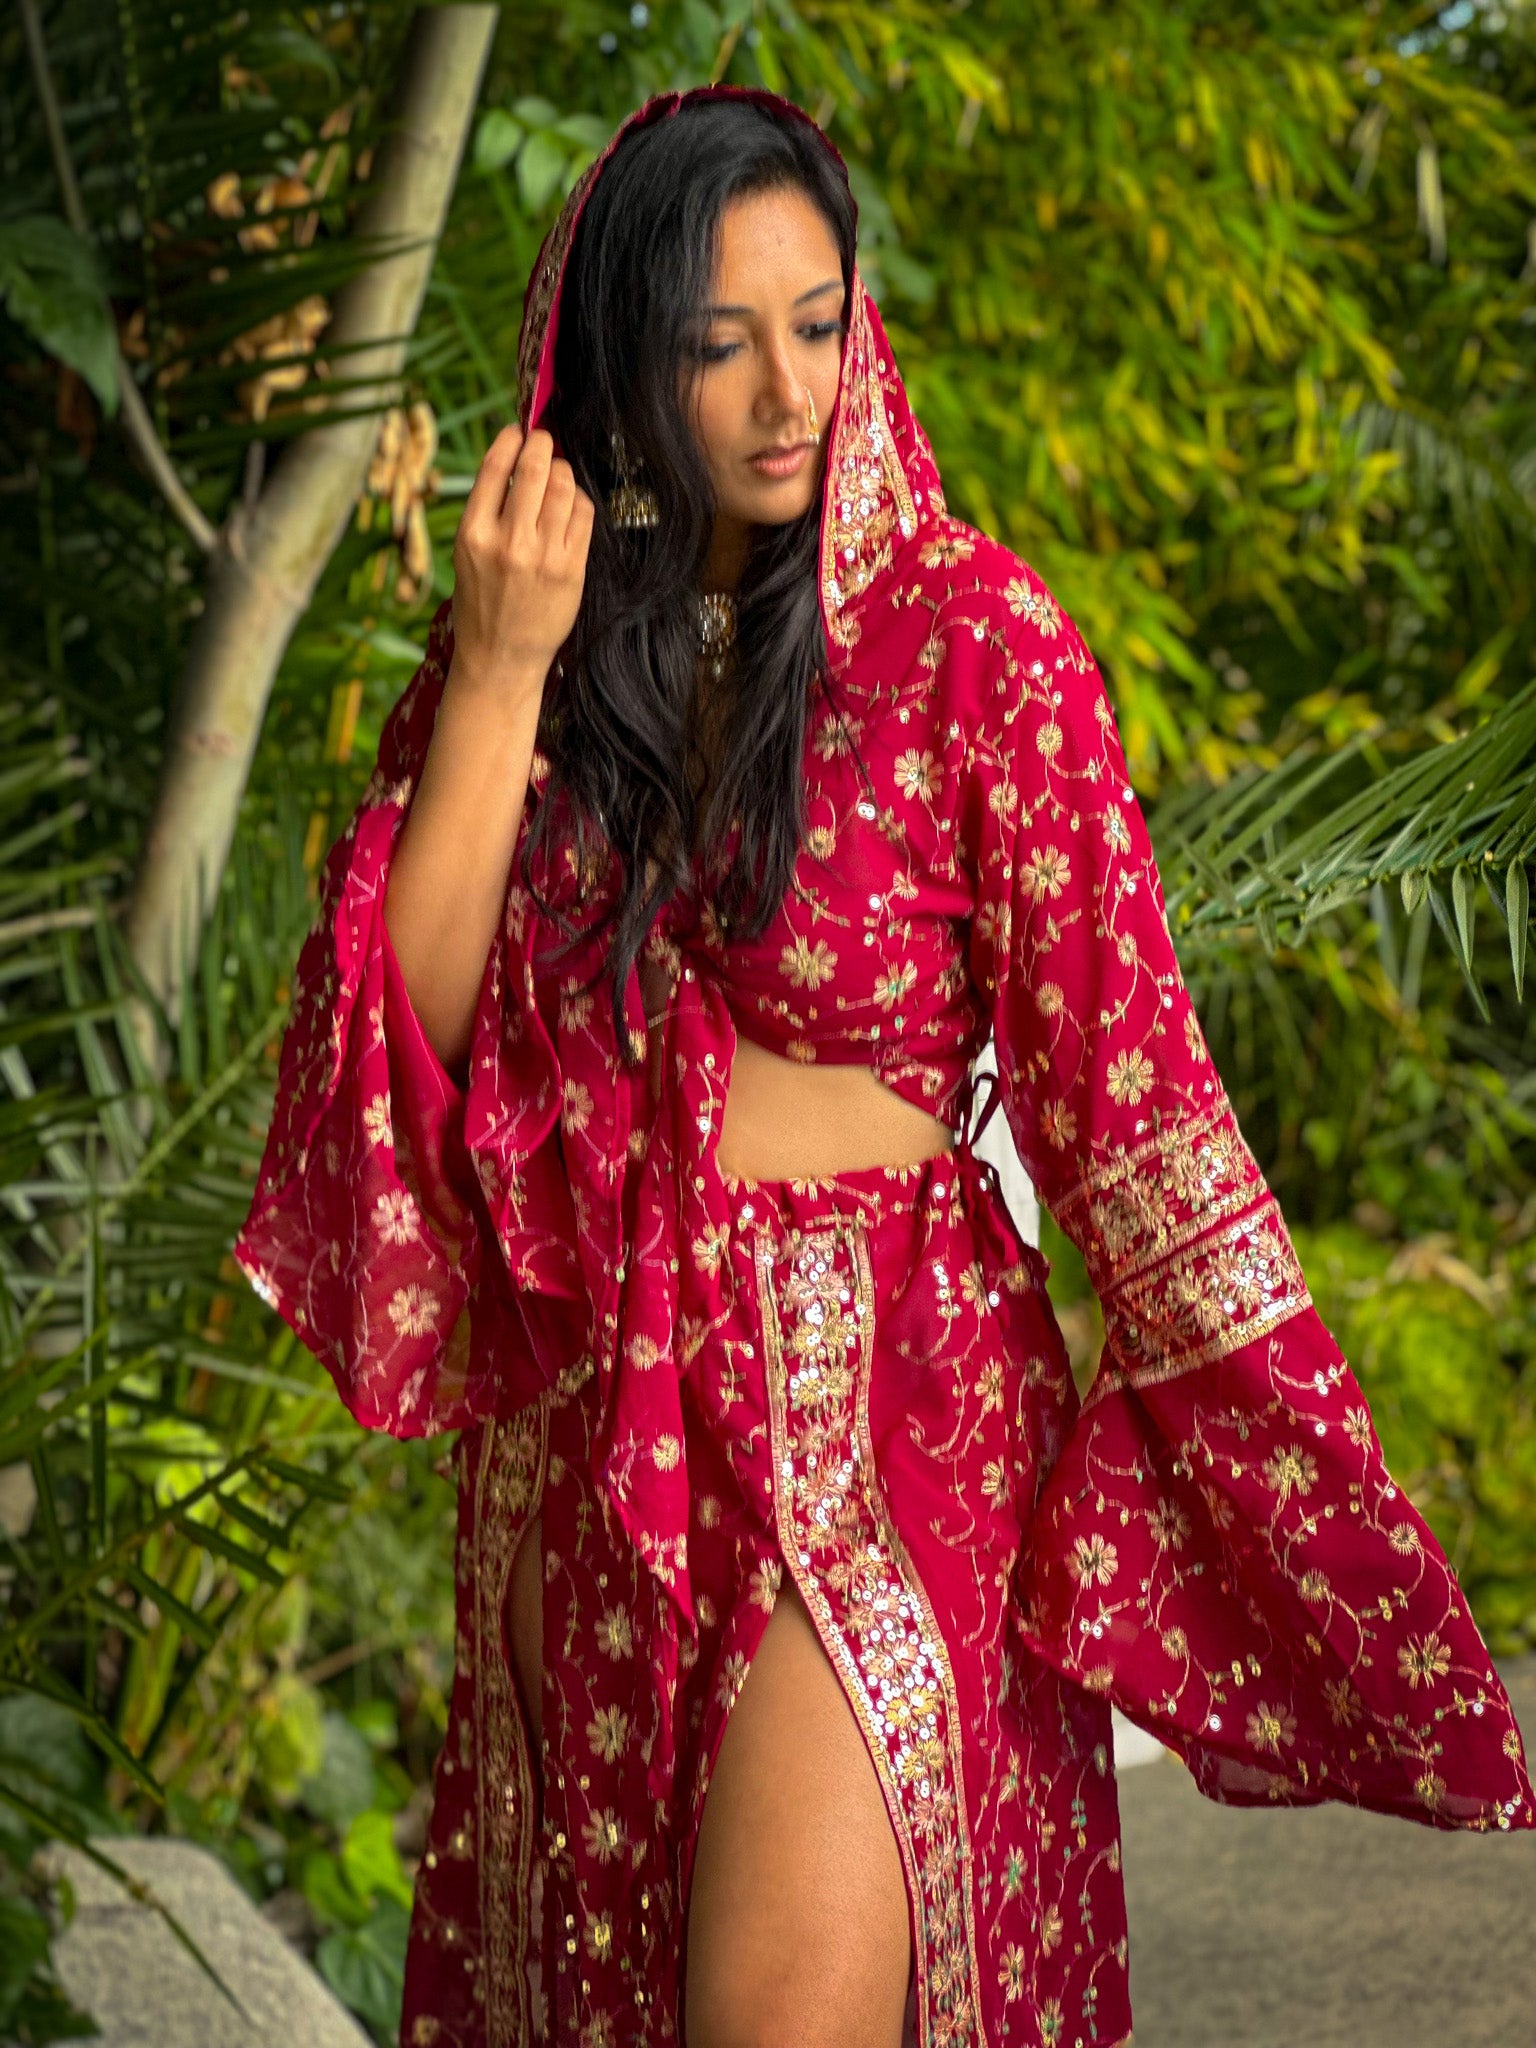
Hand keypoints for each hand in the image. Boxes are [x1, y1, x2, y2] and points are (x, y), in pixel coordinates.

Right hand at [448, 424, 594, 702]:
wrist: (500, 659)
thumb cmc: (482, 604)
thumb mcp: (467, 555)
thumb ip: (487, 512)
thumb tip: (514, 461)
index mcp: (473, 534)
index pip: (496, 467)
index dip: (511, 439)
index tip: (519, 430)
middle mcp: (508, 542)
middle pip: (535, 469)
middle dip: (543, 443)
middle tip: (545, 439)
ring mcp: (542, 556)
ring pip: (564, 488)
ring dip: (564, 471)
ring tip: (558, 473)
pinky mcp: (570, 570)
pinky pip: (583, 516)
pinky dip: (579, 500)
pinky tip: (571, 504)